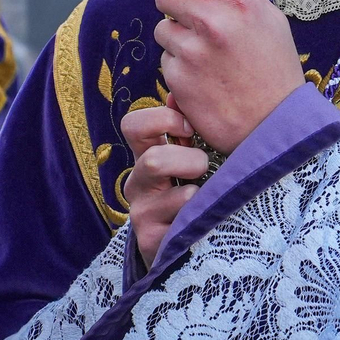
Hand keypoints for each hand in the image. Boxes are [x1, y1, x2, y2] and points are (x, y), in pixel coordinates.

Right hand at [119, 101, 207, 265]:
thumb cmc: (193, 184)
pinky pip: (185, 223)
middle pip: (153, 160)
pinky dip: (202, 217)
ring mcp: (141, 214)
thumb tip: (176, 96)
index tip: (190, 130)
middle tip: (206, 170)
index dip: (163, 120)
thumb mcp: (190, 153)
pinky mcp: (153, 242)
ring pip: (178, 195)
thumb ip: (185, 125)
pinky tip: (205, 220)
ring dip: (201, 192)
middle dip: (191, 161)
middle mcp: (137, 183)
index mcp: (145, 155)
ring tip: (207, 197)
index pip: (133, 125)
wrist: (187, 243)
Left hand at [153, 0, 303, 154]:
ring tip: (204, 54)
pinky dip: (179, 65)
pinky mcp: (177, 78)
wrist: (274, 125)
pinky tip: (203, 77)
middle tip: (192, 17)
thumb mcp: (272, 20)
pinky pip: (166, 60)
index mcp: (237, 0)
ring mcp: (191, 51)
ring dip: (177, 37)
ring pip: (163, 28)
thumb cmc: (277, 70)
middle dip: (175, 3)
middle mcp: (211, 21)